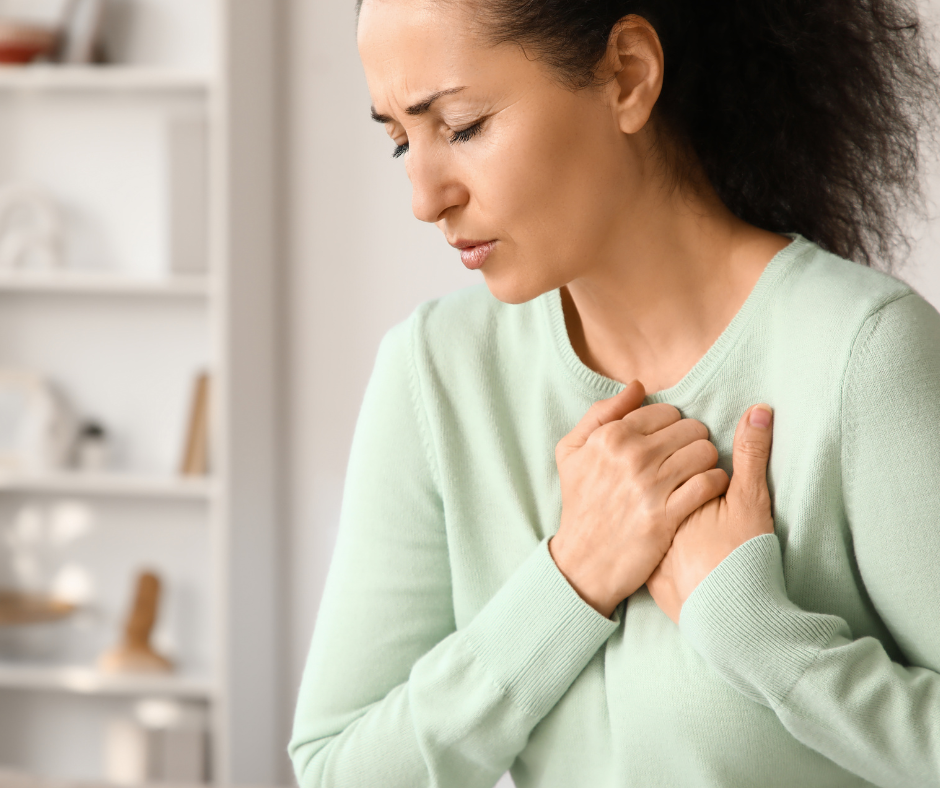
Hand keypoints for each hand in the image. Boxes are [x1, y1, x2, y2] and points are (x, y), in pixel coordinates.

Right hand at [549, 379, 729, 618]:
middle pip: (691, 429)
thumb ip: (601, 413)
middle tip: (685, 459)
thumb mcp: (571, 451)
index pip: (665, 411)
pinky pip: (709, 483)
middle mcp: (631, 456)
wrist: (583, 561)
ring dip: (706, 462)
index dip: (671, 426)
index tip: (669, 443)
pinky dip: (715, 483)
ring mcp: (649, 486)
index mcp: (610, 436)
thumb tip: (638, 386)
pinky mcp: (666, 515)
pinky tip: (706, 490)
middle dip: (693, 441)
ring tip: (696, 473)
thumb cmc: (580, 503)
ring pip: (705, 452)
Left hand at [646, 403, 774, 624]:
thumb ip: (751, 454)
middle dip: (656, 473)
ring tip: (680, 510)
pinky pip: (642, 541)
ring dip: (651, 501)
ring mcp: (643, 542)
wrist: (733, 618)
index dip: (677, 454)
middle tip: (684, 487)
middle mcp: (647, 512)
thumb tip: (760, 410)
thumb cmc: (743, 556)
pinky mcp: (644, 567)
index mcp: (669, 490)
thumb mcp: (751, 501)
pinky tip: (670, 535)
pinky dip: (653, 532)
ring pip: (640, 508)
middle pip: (643, 478)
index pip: (661, 453)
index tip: (693, 464)